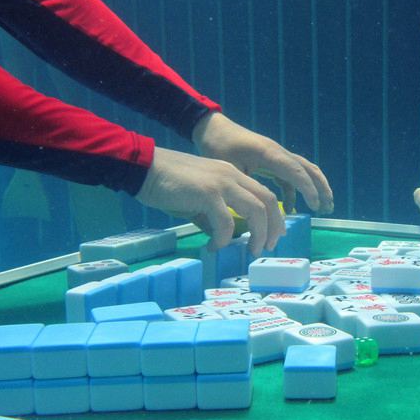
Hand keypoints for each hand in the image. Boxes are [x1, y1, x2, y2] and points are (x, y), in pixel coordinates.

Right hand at [136, 146, 282, 255]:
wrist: (145, 169)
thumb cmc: (168, 184)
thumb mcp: (198, 199)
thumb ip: (212, 214)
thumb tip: (221, 236)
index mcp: (231, 174)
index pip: (263, 193)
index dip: (274, 216)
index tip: (274, 234)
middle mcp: (232, 176)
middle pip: (267, 201)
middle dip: (273, 227)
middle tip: (269, 246)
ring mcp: (221, 183)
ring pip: (256, 210)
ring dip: (258, 234)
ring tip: (251, 250)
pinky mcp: (207, 193)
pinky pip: (226, 222)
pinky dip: (224, 239)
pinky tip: (214, 247)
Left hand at [192, 113, 333, 214]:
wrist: (212, 129)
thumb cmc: (217, 146)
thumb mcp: (229, 168)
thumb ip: (246, 186)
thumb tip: (258, 211)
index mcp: (269, 153)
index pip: (295, 172)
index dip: (308, 189)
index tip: (315, 206)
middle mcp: (278, 152)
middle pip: (308, 169)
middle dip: (321, 188)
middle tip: (327, 208)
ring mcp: (277, 155)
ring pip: (303, 170)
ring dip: (314, 188)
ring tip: (321, 208)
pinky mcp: (272, 160)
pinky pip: (290, 175)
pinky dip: (294, 191)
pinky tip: (289, 208)